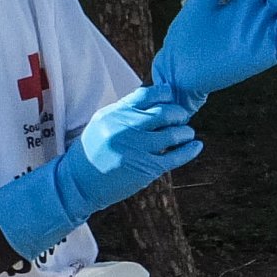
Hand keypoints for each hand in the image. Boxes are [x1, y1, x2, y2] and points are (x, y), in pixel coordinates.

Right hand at [55, 85, 199, 223]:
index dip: (165, 94)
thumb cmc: (94, 150)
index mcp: (115, 113)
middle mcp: (126, 128)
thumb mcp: (103, 122)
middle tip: (183, 117)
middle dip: (179, 114)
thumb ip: (125, 110)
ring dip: (186, 132)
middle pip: (165, 112)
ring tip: (187, 133)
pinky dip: (190, 150)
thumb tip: (153, 97)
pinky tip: (196, 146)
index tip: (171, 98)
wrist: (80, 182)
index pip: (147, 94)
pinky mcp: (145, 168)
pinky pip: (176, 156)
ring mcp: (136, 149)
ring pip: (174, 134)